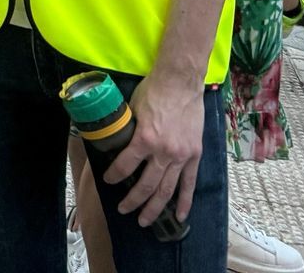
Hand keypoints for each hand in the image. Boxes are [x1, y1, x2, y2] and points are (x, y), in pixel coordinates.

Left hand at [103, 74, 205, 227]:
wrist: (180, 82)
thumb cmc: (153, 91)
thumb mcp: (131, 110)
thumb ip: (127, 131)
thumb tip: (116, 143)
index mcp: (145, 139)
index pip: (125, 165)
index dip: (115, 175)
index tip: (109, 181)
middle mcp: (164, 152)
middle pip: (146, 185)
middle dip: (133, 201)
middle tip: (124, 210)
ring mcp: (181, 156)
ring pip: (167, 190)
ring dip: (155, 207)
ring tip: (144, 220)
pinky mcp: (194, 155)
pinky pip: (190, 184)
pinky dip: (185, 201)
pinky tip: (180, 216)